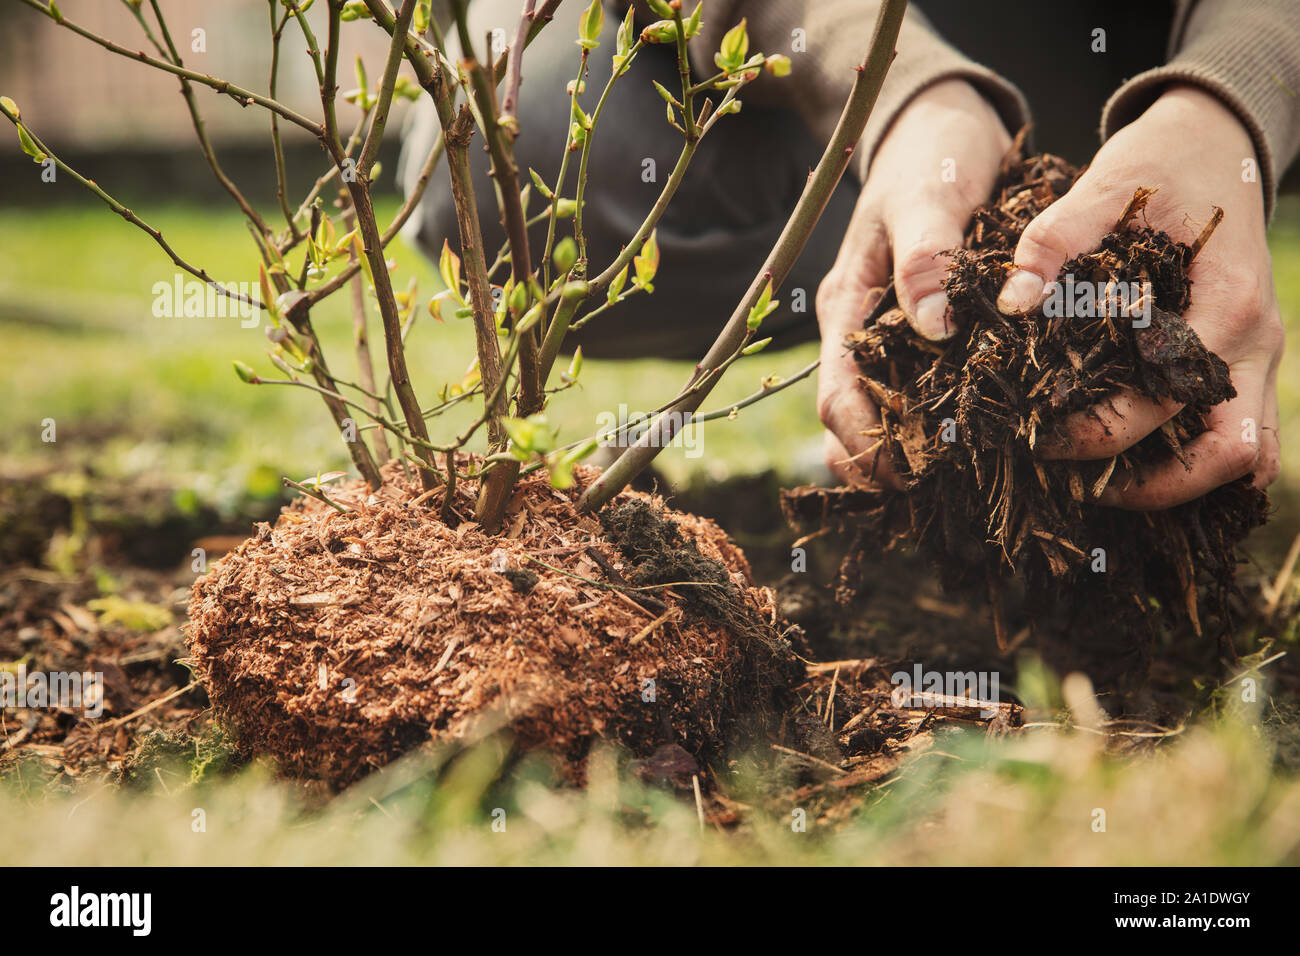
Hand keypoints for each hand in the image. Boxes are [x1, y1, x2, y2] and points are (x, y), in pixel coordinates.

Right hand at [816, 79, 1009, 486]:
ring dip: (907, 450)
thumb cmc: (930, 155)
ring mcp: (891, 333)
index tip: (904, 474)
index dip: (861, 443)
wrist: (941, 124)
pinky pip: (922, 388)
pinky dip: (938, 421)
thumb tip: (933, 330)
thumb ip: (927, 258)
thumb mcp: (928, 196)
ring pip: (884, 412)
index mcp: (848, 306)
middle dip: (881, 462)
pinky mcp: (924, 330)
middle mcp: (862, 330)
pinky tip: (977, 440)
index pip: (836, 395)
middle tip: (934, 494)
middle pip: (852, 419)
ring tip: (956, 482)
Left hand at [996, 84, 1283, 507]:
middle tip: (1080, 486)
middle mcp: (1254, 343)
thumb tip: (1012, 301)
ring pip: (1247, 455)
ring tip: (1103, 487)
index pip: (1169, 400)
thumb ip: (1055, 239)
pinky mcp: (1245, 362)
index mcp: (1226, 304)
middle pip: (1233, 454)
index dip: (1102, 433)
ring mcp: (1259, 357)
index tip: (1040, 438)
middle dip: (1156, 486)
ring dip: (1183, 483)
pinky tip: (1133, 465)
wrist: (1217, 143)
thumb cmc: (1161, 165)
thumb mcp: (1105, 185)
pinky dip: (1196, 462)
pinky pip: (1240, 435)